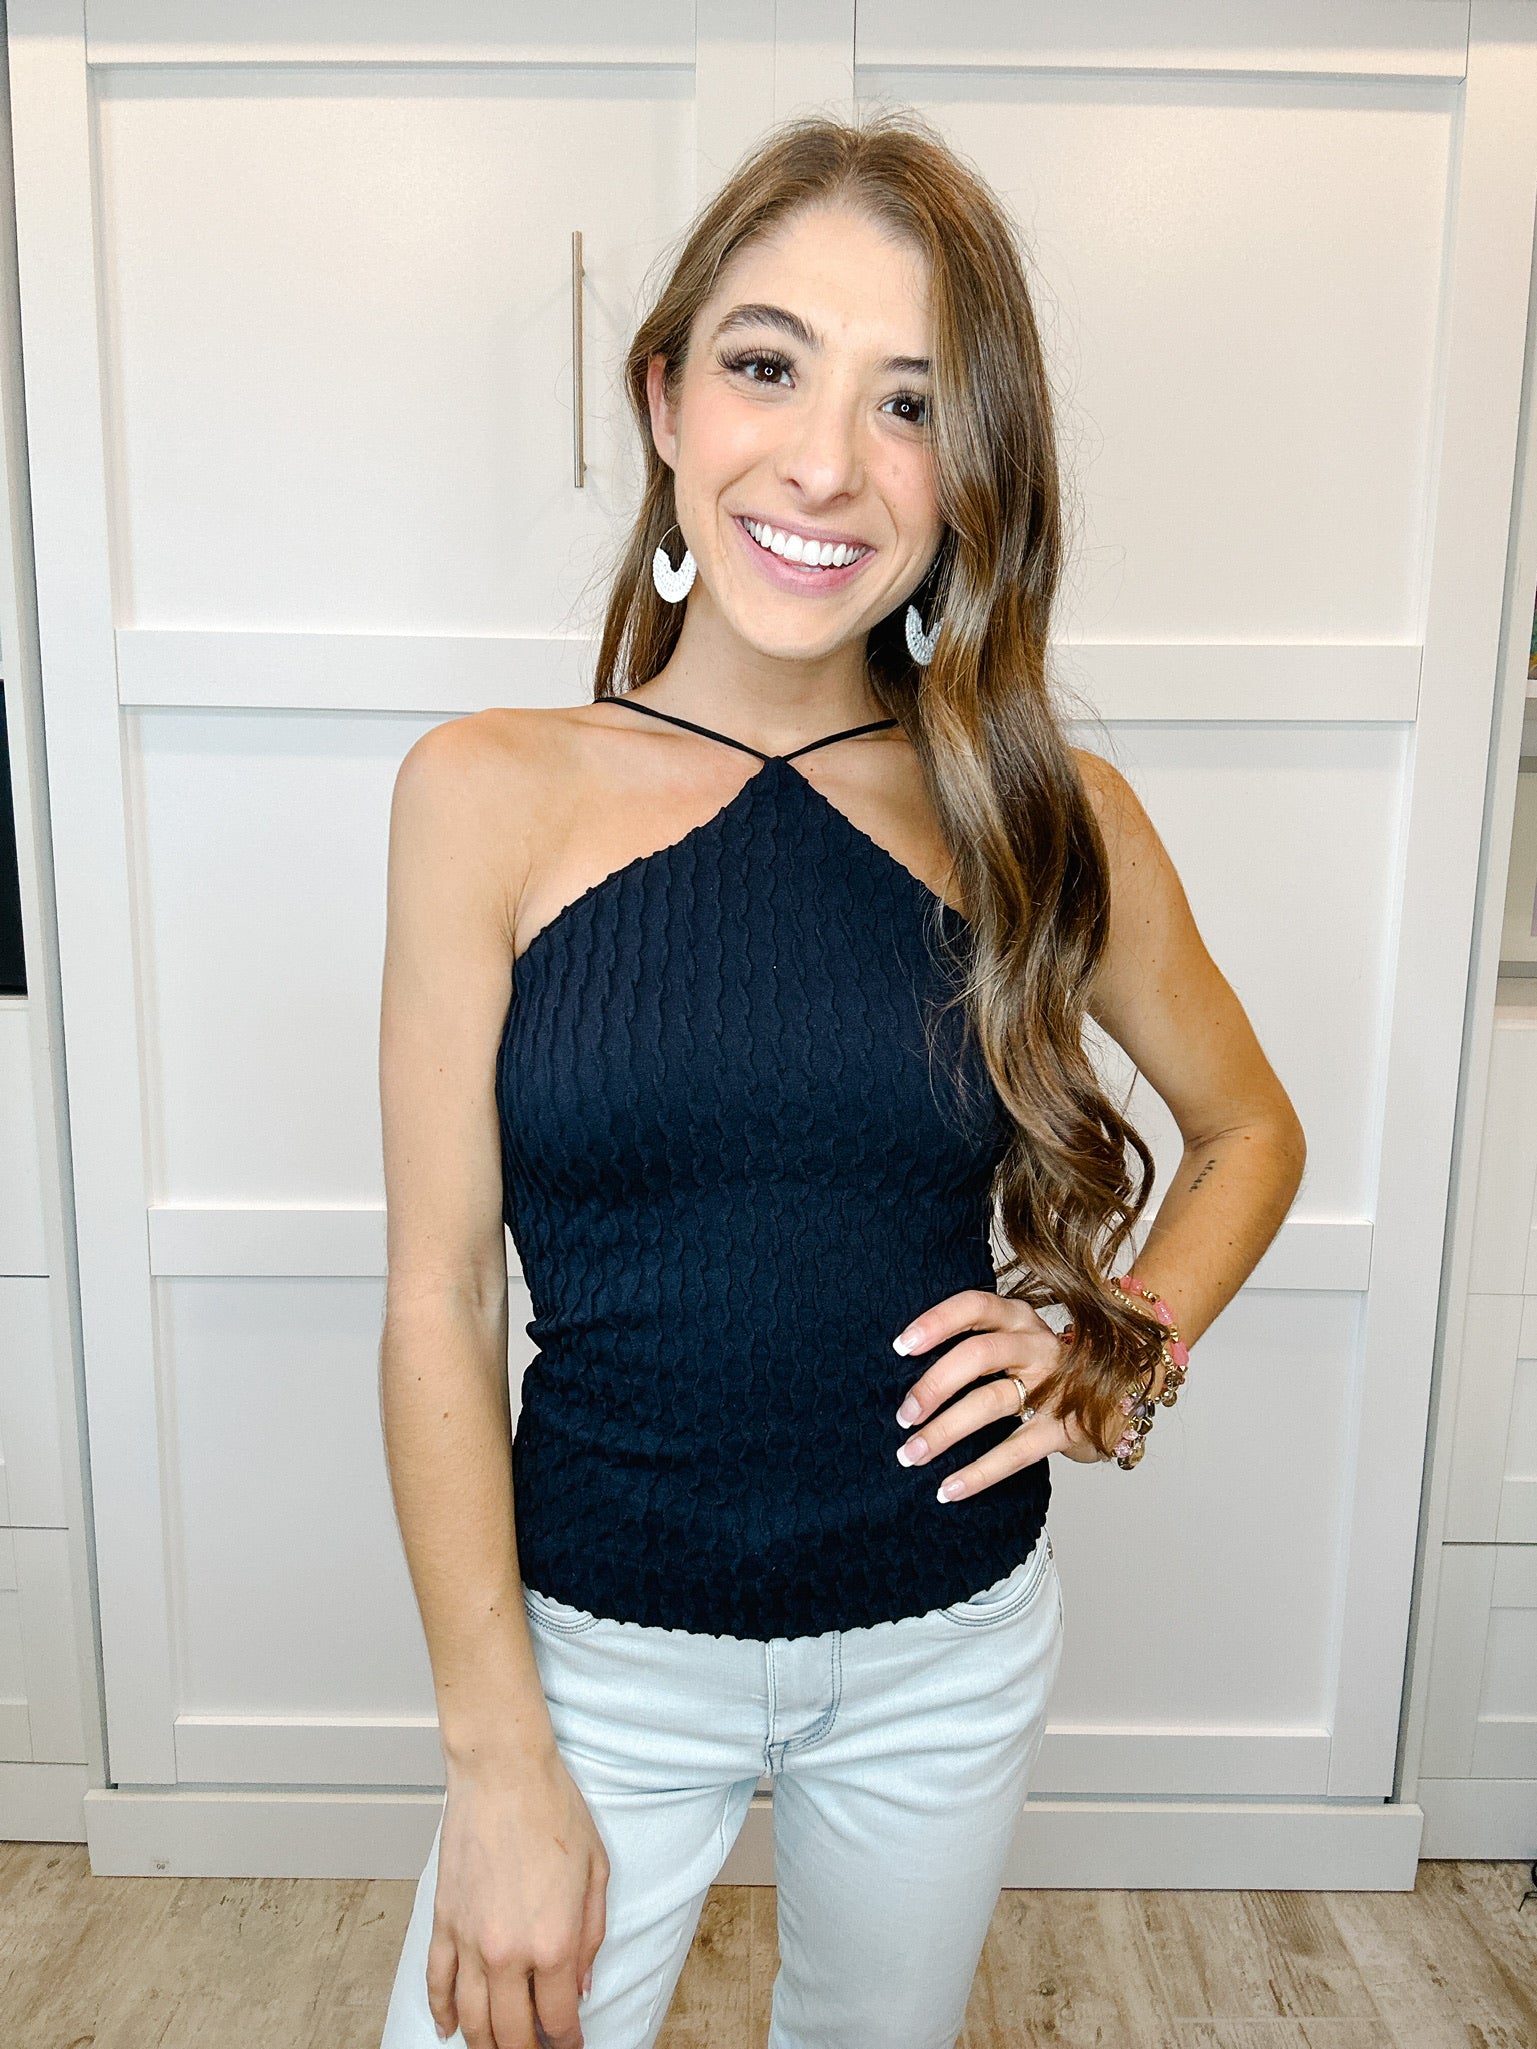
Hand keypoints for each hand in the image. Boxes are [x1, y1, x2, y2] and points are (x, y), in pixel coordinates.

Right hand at [428, 1749, 609, 2047]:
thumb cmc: (553, 1810)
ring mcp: (470, 1940)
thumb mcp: (596, 1872)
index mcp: (554, 1942)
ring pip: (472, 2019)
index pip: (558, 2019)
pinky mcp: (444, 1921)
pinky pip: (437, 1982)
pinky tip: (450, 2028)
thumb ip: (591, 1937)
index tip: (571, 2045)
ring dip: (486, 2043)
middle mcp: (508, 1952)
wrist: (503, 1772)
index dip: (567, 2042)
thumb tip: (580, 1986)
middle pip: (512, 2032)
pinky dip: (442, 2011)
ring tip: (500, 2048)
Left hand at [892, 1288, 1114, 1497]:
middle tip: (903, 1416)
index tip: (900, 1346)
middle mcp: (1037, 1345)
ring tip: (911, 1455)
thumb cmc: (1044, 1369)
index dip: (936, 1322)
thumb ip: (976, 1344)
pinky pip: (1015, 1451)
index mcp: (1019, 1319)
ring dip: (944, 1431)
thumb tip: (906, 1370)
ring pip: (990, 1402)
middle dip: (933, 1385)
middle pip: (978, 1354)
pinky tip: (948, 1489)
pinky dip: (978, 1473)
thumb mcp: (1016, 1341)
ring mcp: (1055, 1386)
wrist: (1120, 1394)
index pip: (974, 1306)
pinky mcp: (1065, 1428)